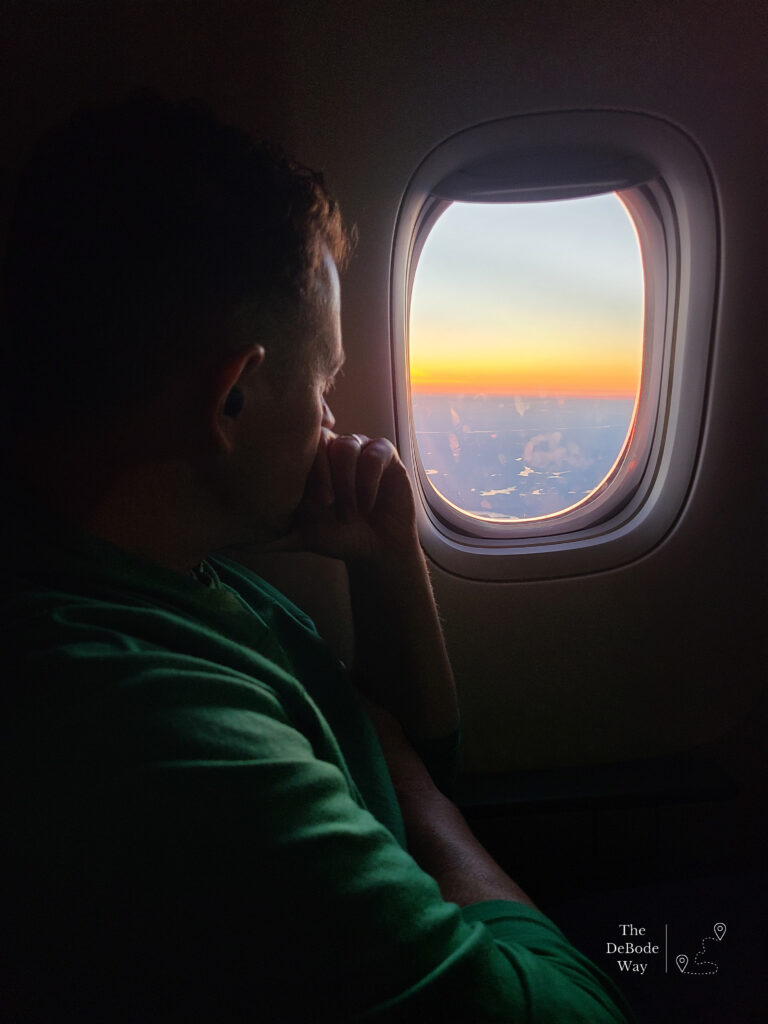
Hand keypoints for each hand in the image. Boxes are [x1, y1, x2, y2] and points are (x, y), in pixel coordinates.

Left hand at [270, 429, 418, 563]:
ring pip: (347, 446)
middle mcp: (332, 448)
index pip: (295, 442)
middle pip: (320, 437)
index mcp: (309, 461)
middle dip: (321, 473)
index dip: (298, 465)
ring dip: (346, 483)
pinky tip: (367, 505)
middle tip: (324, 505)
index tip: (306, 502)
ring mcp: (359, 448)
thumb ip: (267, 536)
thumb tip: (230, 543)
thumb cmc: (336, 536)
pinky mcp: (384, 453)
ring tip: (348, 513)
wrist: (376, 548)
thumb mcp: (297, 536)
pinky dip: (368, 481)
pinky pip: (374, 453)